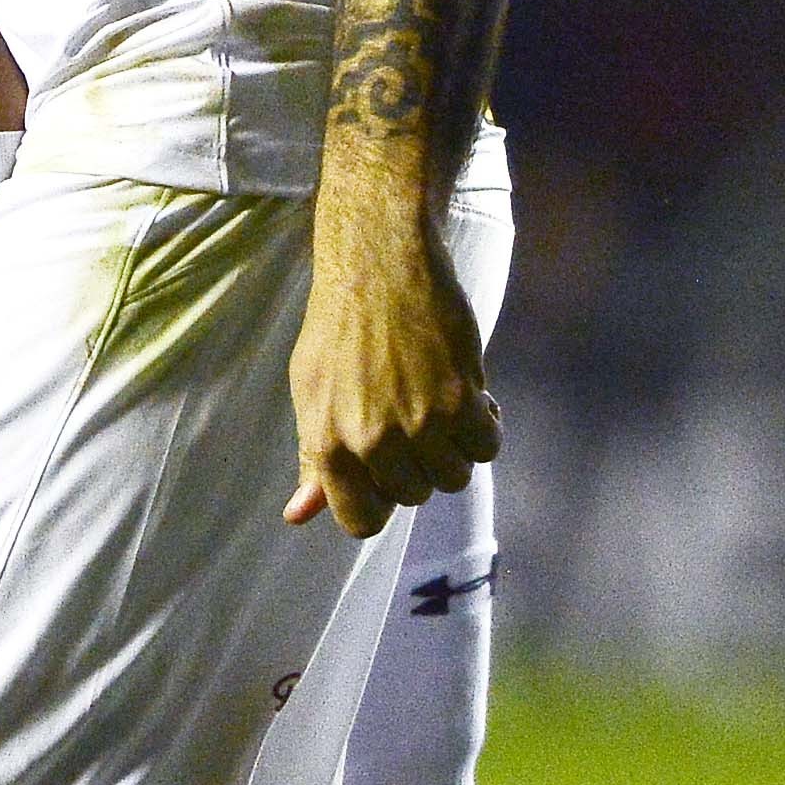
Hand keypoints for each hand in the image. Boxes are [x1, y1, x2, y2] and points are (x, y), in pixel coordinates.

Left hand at [284, 222, 496, 536]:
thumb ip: (312, 458)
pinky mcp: (460, 399)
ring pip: (455, 476)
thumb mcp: (311, 392)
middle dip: (420, 465)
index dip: (382, 500)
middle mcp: (371, 441)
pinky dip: (486, 426)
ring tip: (443, 403)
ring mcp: (418, 423)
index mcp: (327, 444)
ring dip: (456, 446)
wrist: (378, 262)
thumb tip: (297, 516)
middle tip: (414, 417)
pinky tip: (472, 394)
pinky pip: (487, 446)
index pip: (361, 521)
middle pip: (415, 496)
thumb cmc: (339, 326)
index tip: (392, 472)